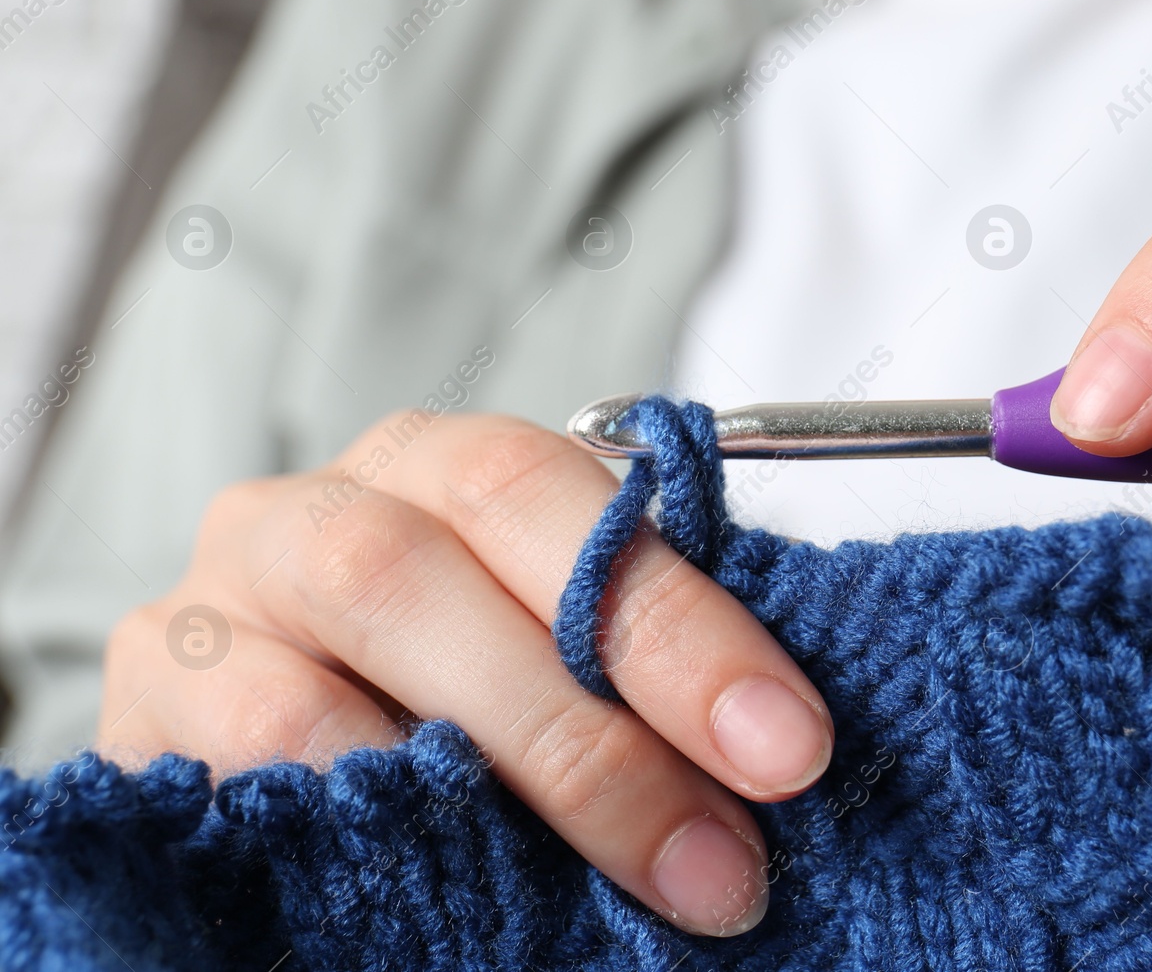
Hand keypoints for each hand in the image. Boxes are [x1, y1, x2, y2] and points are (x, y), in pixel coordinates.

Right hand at [99, 412, 833, 934]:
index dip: (669, 620)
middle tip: (720, 859)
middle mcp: (308, 516)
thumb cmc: (460, 677)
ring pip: (316, 701)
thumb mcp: (555, 642)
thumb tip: (774, 742)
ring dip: (475, 815)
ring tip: (603, 905)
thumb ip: (632, 659)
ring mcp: (206, 617)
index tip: (787, 745)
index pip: (545, 495)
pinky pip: (241, 792)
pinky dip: (359, 847)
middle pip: (420, 578)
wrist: (280, 715)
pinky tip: (453, 899)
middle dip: (589, 731)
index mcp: (435, 466)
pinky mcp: (144, 725)